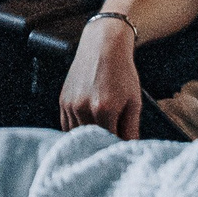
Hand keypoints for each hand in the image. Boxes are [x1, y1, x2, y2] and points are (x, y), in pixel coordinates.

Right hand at [57, 17, 141, 138]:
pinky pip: (67, 126)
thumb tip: (129, 149)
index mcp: (104, 109)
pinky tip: (87, 127)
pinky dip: (76, 131)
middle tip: (110, 145)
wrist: (103, 45)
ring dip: (88, 140)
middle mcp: (84, 108)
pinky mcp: (63, 101)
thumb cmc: (122, 72)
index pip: (110, 143)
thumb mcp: (134, 101)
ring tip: (99, 135)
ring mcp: (71, 105)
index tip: (120, 151)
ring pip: (78, 136)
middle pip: (92, 142)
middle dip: (102, 145)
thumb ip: (132, 129)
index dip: (116, 148)